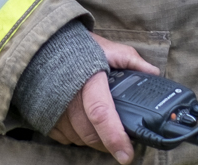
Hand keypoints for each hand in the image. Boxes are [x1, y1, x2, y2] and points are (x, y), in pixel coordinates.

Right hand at [47, 33, 159, 162]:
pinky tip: (84, 124)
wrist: (44, 43)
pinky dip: (77, 137)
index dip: (115, 137)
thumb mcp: (105, 47)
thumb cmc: (78, 46)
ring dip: (93, 139)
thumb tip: (153, 73)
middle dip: (109, 142)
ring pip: (79, 139)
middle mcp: (68, 98)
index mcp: (88, 80)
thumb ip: (129, 59)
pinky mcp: (45, 117)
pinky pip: (65, 138)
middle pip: (91, 134)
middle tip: (122, 140)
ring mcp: (54, 109)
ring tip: (103, 127)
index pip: (101, 113)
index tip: (127, 155)